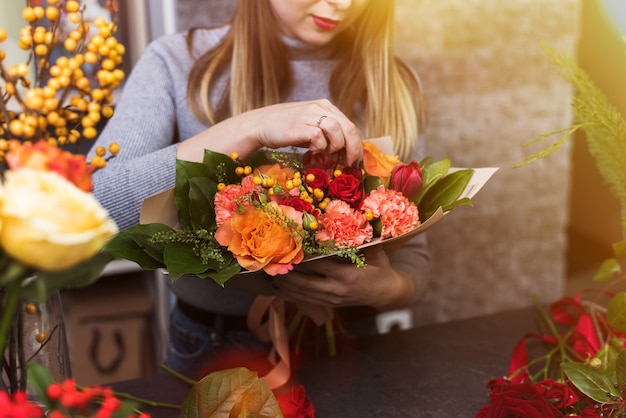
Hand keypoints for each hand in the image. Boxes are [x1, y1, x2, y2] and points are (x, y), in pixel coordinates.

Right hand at [252, 99, 362, 166]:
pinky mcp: (300, 125)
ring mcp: (310, 115)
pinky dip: (320, 147)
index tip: (355, 160)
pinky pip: (319, 137)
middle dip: (353, 149)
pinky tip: (312, 150)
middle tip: (349, 164)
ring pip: (337, 129)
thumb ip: (328, 134)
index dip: (356, 145)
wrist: (261, 124)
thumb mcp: (311, 126)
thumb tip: (345, 152)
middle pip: (348, 127)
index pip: (350, 125)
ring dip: (336, 146)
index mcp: (326, 107)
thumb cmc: (287, 129)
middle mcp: (320, 107)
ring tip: (326, 153)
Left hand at [273, 246, 415, 310]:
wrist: (387, 293)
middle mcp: (337, 289)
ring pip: (303, 293)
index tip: (288, 248)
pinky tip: (280, 287)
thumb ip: (360, 238)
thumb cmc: (380, 267)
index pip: (319, 265)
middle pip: (306, 282)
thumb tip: (351, 216)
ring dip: (286, 285)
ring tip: (270, 274)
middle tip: (272, 262)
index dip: (302, 258)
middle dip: (288, 273)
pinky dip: (292, 294)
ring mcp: (332, 298)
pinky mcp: (330, 304)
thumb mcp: (374, 251)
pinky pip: (307, 300)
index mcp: (347, 275)